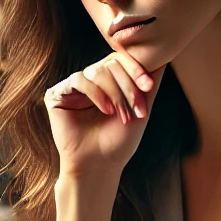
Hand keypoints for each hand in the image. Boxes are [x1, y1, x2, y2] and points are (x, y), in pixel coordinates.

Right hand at [44, 52, 162, 181]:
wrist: (100, 165)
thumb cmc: (120, 141)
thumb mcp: (141, 107)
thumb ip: (151, 82)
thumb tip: (163, 55)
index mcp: (107, 81)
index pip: (122, 61)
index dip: (136, 70)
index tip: (149, 87)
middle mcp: (90, 80)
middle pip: (111, 64)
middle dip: (127, 86)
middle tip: (136, 109)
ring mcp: (73, 87)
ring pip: (97, 71)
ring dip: (114, 93)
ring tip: (120, 115)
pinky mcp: (57, 94)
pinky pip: (79, 80)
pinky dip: (96, 94)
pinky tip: (105, 110)